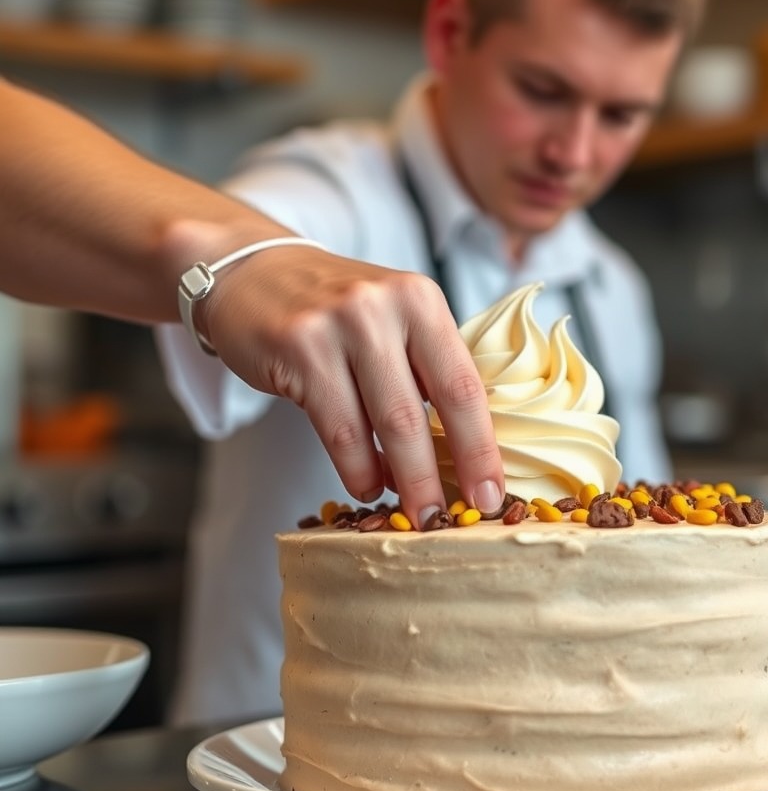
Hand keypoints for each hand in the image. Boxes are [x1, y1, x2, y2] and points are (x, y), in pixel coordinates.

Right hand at [175, 221, 505, 528]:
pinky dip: (356, 467)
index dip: (481, 448)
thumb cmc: (336, 307)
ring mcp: (337, 325)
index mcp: (422, 300)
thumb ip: (426, 370)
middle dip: (440, 476)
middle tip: (449, 519)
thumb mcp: (394, 319)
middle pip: (423, 412)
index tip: (491, 494)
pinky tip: (366, 486)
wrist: (253, 271)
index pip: (464, 385)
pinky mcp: (296, 348)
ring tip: (411, 513)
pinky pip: (337, 427)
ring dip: (400, 480)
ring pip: (380, 425)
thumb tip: (461, 453)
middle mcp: (383, 307)